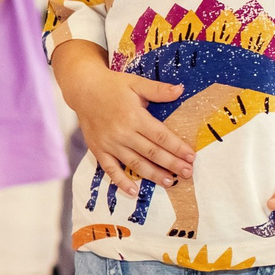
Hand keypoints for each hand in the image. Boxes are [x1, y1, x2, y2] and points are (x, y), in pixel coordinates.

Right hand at [64, 59, 195, 190]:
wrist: (83, 89)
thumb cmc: (112, 85)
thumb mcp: (136, 83)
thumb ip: (158, 90)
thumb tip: (181, 90)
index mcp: (134, 116)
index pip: (161, 136)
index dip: (177, 147)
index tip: (191, 157)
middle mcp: (122, 132)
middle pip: (151, 152)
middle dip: (171, 164)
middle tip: (187, 173)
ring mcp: (110, 143)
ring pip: (135, 163)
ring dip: (153, 175)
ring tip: (169, 182)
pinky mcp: (98, 150)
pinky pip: (110, 169)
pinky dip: (121, 182)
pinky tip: (133, 191)